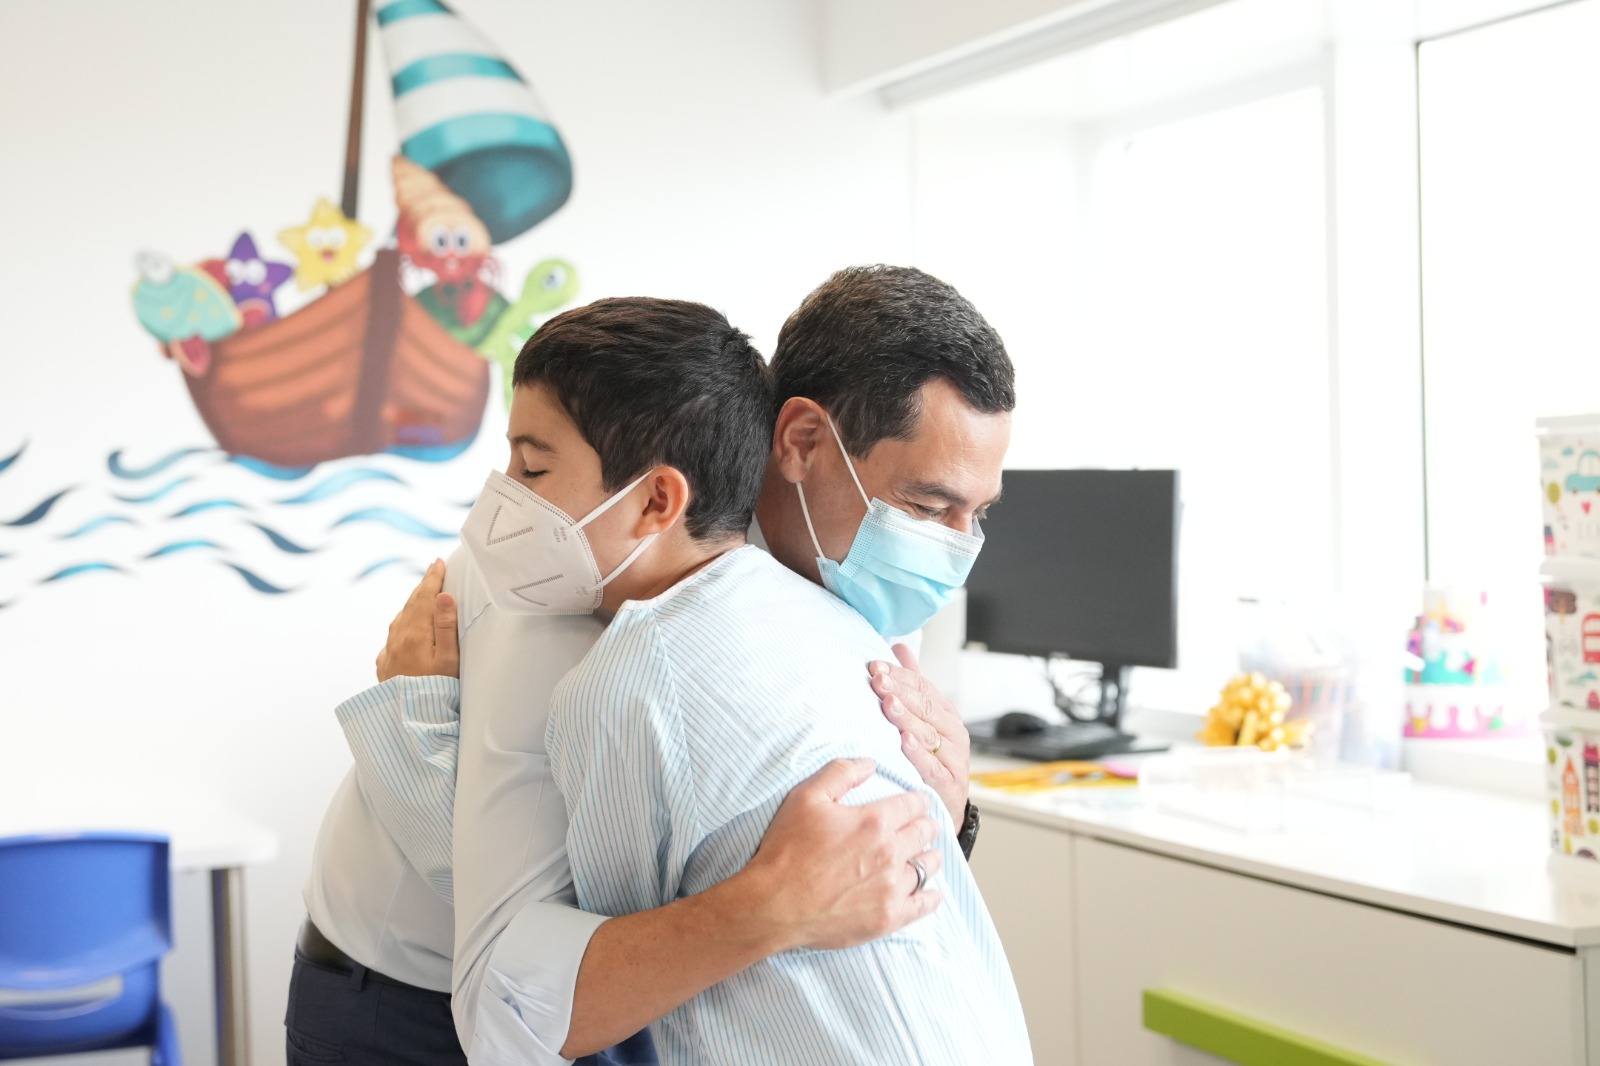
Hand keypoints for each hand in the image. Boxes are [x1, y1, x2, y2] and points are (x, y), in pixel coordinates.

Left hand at [374, 559, 458, 681]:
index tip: (438, 563)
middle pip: (411, 604)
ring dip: (411, 603)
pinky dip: (402, 624)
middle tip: (431, 570)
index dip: (433, 579)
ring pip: (400, 618)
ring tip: (422, 593)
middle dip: (422, 586)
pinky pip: (393, 636)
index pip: (425, 597)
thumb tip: (443, 596)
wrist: (408, 721)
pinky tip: (405, 627)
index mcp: (415, 633)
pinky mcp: (384, 665)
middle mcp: (397, 638)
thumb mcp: (448, 659)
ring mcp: (389, 652)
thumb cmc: (435, 691)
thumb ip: (445, 626)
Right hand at [742, 758, 941, 951]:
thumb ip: (841, 773)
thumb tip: (870, 763)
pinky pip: (924, 905)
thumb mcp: (806, 797)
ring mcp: (891, 887)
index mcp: (874, 821)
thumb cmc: (786, 850)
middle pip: (925, 833)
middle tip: (922, 827)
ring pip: (927, 866)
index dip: (916, 801)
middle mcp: (890, 852)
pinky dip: (931, 896)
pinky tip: (931, 892)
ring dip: (929, 857)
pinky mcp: (888, 917)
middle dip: (925, 826)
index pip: (913, 804)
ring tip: (925, 855)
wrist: (773, 904)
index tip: (915, 803)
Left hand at [869, 644, 969, 827]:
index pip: (923, 687)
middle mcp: (953, 734)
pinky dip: (919, 755)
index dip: (900, 675)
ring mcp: (954, 759)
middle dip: (900, 692)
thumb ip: (913, 684)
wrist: (945, 805)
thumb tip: (899, 647)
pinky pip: (933, 768)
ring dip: (908, 718)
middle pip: (926, 708)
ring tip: (889, 705)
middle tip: (878, 681)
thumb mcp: (922, 718)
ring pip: (929, 734)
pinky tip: (904, 743)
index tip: (875, 667)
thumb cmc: (930, 758)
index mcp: (946, 713)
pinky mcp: (949, 785)